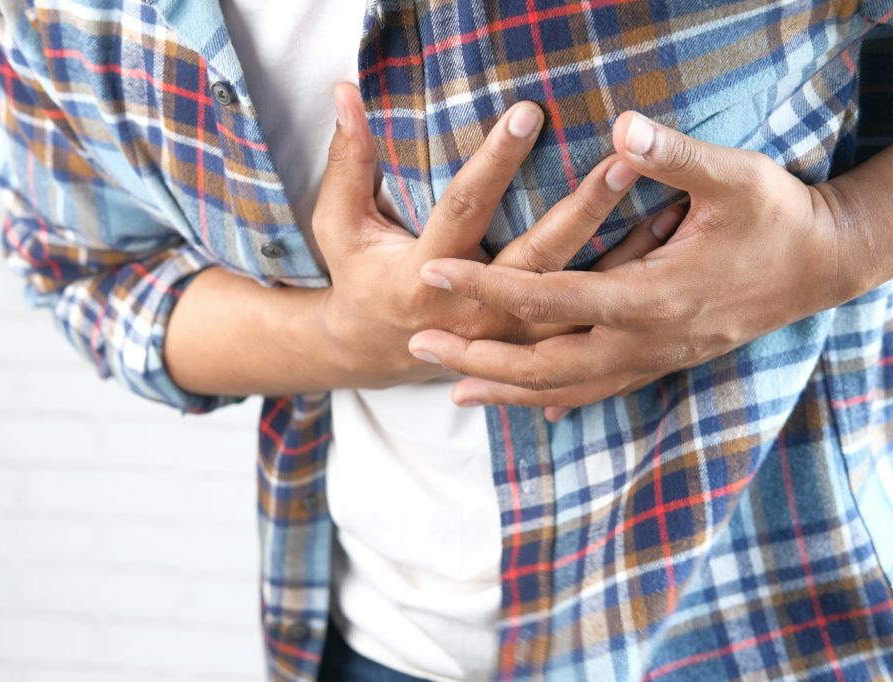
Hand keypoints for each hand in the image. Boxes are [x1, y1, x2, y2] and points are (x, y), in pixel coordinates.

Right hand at [316, 87, 674, 388]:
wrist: (376, 350)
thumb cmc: (360, 277)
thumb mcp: (340, 224)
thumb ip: (346, 162)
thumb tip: (344, 93)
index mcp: (425, 278)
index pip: (465, 210)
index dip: (495, 162)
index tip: (528, 113)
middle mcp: (474, 312)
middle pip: (537, 256)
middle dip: (581, 207)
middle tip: (623, 160)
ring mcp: (510, 334)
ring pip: (575, 295)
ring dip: (622, 249)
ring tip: (667, 202)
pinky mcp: (534, 343)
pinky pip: (588, 315)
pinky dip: (625, 279)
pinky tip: (661, 238)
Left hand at [407, 111, 859, 417]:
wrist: (823, 267)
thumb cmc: (778, 217)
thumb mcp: (734, 179)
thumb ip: (675, 158)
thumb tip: (624, 130)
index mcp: (650, 298)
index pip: (550, 298)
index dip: (488, 288)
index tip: (434, 274)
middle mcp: (644, 341)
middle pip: (544, 365)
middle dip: (478, 360)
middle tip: (419, 349)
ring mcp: (653, 359)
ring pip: (566, 390)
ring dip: (506, 391)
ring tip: (453, 392)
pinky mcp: (660, 362)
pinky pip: (597, 392)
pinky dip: (554, 399)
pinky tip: (527, 406)